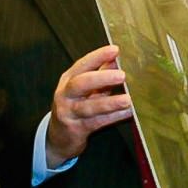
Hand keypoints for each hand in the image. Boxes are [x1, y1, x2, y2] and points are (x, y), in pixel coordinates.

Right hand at [46, 45, 131, 167]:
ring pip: (89, 107)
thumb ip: (100, 74)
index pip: (82, 65)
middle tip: (122, 75)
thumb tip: (117, 59)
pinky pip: (96, 122)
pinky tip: (127, 113)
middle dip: (101, 78)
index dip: (98, 57)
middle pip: (80, 84)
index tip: (115, 50)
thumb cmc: (76, 107)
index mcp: (68, 79)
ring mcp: (69, 112)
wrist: (59, 137)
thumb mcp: (85, 89)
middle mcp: (66, 94)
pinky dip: (112, 117)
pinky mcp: (76, 129)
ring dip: (110, 103)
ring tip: (127, 100)